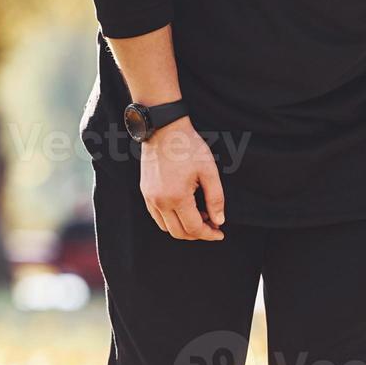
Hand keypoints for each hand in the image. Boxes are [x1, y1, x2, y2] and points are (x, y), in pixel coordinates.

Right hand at [139, 117, 225, 240]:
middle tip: (212, 225)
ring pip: (166, 227)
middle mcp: (159, 201)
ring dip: (184, 228)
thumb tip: (219, 221)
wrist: (164, 129)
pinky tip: (185, 210)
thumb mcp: (209, 172)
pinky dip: (171, 220)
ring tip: (200, 216)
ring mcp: (149, 197)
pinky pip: (157, 216)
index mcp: (176, 197)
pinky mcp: (145, 192)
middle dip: (197, 234)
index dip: (209, 234)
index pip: (194, 228)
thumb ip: (215, 199)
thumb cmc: (188, 148)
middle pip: (179, 233)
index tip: (220, 233)